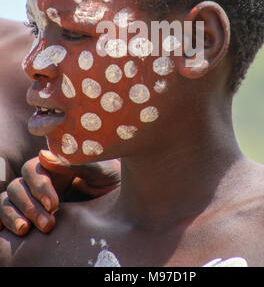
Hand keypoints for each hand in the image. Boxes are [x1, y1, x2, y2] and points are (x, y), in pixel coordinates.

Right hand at [0, 150, 119, 235]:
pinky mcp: (32, 217)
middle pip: (18, 185)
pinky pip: (5, 214)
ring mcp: (35, 199)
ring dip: (15, 214)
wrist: (129, 205)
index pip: (33, 169)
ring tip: (29, 230)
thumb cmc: (114, 182)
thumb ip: (74, 163)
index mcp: (57, 166)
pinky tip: (15, 231)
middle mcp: (43, 181)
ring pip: (9, 199)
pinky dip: (3, 220)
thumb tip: (42, 155)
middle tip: (48, 223)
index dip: (39, 186)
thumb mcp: (101, 170)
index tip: (54, 204)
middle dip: (29, 204)